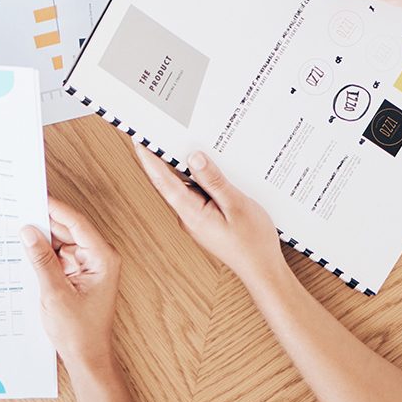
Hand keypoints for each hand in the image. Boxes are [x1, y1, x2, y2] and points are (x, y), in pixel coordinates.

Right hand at [20, 198, 123, 373]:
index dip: (55, 208)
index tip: (34, 197)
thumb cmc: (80, 332)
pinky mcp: (77, 275)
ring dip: (42, 240)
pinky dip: (43, 255)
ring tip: (17, 233)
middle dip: (44, 223)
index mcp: (102, 258)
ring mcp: (87, 266)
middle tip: (18, 212)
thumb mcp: (55, 293)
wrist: (86, 358)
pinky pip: (58, 256)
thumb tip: (28, 232)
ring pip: (61, 242)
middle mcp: (98, 258)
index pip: (77, 223)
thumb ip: (41, 260)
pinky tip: (26, 252)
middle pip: (68, 230)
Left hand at [132, 146, 284, 286]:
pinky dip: (200, 177)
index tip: (138, 138)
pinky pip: (197, 192)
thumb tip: (194, 158)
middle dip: (163, 156)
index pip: (162, 181)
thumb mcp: (237, 206)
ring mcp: (196, 218)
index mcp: (191, 214)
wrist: (263, 270)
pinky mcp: (205, 218)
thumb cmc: (252, 243)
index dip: (148, 158)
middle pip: (169, 181)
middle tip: (160, 131)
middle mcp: (188, 216)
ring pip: (185, 185)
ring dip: (185, 166)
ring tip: (188, 142)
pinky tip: (210, 166)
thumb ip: (214, 181)